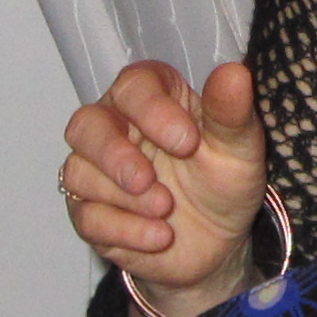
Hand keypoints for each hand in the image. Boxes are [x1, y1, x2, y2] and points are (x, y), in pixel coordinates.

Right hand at [62, 58, 269, 316]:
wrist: (220, 243)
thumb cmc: (224, 182)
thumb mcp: (238, 148)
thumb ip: (230, 113)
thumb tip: (234, 73)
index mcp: (152, 99)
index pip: (132, 86)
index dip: (152, 111)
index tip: (187, 142)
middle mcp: (115, 129)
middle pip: (85, 124)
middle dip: (113, 154)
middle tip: (147, 180)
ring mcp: (98, 173)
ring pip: (79, 173)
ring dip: (123, 197)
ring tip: (165, 210)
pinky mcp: (92, 214)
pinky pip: (87, 217)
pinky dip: (124, 230)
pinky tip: (159, 237)